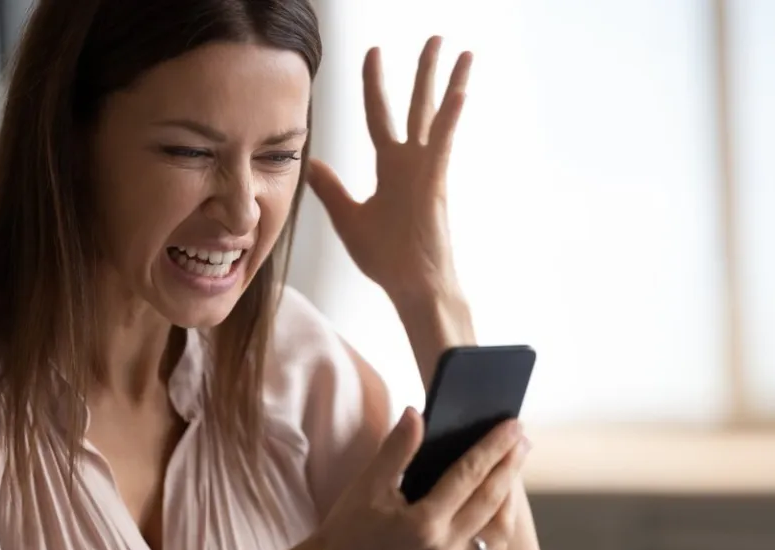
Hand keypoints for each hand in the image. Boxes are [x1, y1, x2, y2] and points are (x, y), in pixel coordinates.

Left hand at [308, 37, 472, 299]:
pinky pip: (443, 145)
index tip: (373, 53)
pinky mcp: (435, 183)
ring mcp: (427, 170)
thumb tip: (312, 164)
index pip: (380, 116)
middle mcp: (411, 163)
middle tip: (434, 38)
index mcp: (391, 168)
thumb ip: (331, 189)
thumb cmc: (387, 259)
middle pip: (417, 106)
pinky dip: (450, 120)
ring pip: (437, 116)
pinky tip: (460, 93)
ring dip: (448, 82)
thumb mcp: (349, 218)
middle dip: (423, 71)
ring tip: (461, 50)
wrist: (411, 287)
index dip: (375, 85)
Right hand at [309, 408, 531, 549]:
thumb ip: (397, 448)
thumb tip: (417, 413)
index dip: (494, 446)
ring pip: (498, 532)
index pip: (470, 474)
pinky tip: (495, 510)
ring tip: (510, 473)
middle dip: (510, 466)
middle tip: (521, 440)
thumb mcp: (367, 486)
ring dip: (509, 500)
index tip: (512, 425)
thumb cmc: (345, 533)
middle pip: (491, 500)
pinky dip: (497, 528)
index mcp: (423, 523)